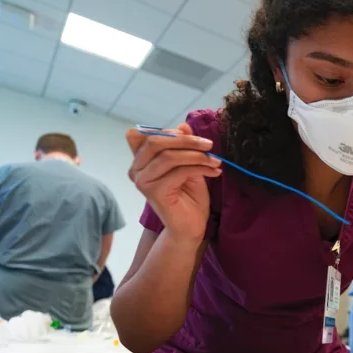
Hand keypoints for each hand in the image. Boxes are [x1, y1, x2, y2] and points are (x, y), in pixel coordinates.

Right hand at [126, 123, 221, 241]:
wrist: (191, 226)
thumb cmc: (188, 197)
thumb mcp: (189, 165)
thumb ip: (183, 146)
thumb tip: (183, 125)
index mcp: (140, 161)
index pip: (144, 136)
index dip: (166, 131)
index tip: (189, 135)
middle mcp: (136, 170)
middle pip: (156, 142)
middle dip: (185, 140)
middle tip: (209, 144)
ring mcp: (143, 182)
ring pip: (169, 156)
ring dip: (197, 155)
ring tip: (215, 160)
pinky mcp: (154, 192)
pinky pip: (179, 171)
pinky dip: (200, 168)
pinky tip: (215, 171)